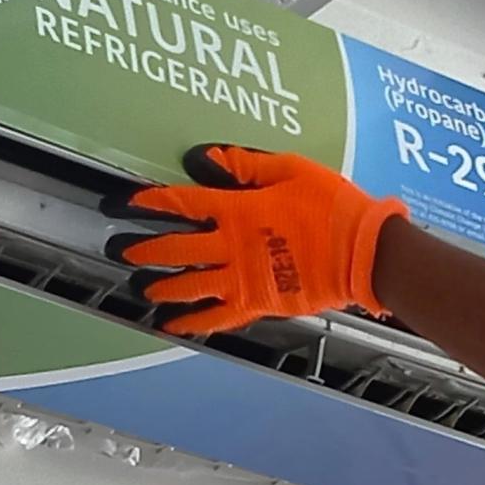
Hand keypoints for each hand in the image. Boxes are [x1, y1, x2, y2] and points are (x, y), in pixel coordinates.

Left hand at [102, 145, 408, 335]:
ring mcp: (241, 278)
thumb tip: (204, 158)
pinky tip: (171, 325)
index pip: (182, 204)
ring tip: (142, 287)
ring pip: (188, 286)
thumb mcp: (294, 170)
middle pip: (174, 249)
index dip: (150, 203)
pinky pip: (215, 317)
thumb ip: (247, 165)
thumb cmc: (335, 206)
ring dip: (161, 286)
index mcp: (238, 209)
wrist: (364, 251)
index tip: (125, 204)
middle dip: (143, 248)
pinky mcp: (257, 302)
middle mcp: (231, 246)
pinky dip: (191, 323)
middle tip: (120, 249)